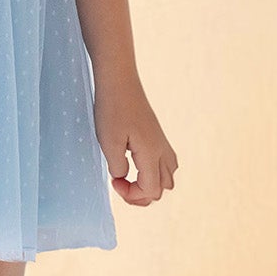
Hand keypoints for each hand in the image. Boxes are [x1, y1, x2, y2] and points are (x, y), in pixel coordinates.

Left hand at [93, 82, 177, 205]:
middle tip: (120, 183)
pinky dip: (153, 172)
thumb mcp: (108, 142)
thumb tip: (123, 176)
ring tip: (128, 177)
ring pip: (167, 177)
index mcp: (151, 154)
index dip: (131, 194)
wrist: (119, 81)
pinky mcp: (157, 136)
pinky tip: (135, 163)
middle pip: (162, 188)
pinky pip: (166, 163)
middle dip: (141, 194)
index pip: (151, 191)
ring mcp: (162, 142)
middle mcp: (161, 151)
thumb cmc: (112, 109)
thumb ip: (118, 167)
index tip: (113, 181)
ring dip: (149, 183)